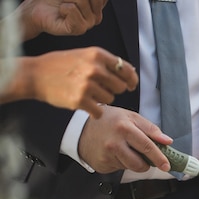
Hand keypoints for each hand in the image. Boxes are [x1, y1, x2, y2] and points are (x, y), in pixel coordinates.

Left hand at [17, 0, 106, 39]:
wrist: (37, 9)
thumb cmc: (53, 0)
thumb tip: (77, 4)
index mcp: (97, 6)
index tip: (73, 0)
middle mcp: (97, 16)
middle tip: (67, 1)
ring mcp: (89, 24)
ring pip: (81, 0)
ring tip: (63, 6)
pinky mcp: (79, 29)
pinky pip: (72, 9)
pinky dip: (63, 8)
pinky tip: (62, 13)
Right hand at [22, 47, 137, 117]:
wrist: (35, 75)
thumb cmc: (61, 65)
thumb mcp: (84, 55)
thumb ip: (106, 62)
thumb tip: (131, 72)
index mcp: (97, 54)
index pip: (126, 69)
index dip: (131, 80)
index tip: (131, 86)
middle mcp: (94, 68)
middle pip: (120, 87)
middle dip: (113, 90)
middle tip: (99, 89)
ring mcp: (87, 85)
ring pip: (110, 99)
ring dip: (101, 100)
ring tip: (86, 93)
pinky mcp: (80, 100)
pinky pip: (99, 111)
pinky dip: (94, 112)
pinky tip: (85, 105)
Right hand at [78, 105, 172, 173]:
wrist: (80, 127)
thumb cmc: (109, 121)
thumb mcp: (130, 117)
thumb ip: (151, 129)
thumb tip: (167, 141)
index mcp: (124, 128)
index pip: (147, 146)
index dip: (159, 158)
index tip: (166, 165)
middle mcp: (114, 143)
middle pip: (139, 163)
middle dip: (147, 164)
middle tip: (147, 159)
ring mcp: (106, 155)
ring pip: (130, 167)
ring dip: (134, 162)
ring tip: (126, 150)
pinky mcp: (102, 164)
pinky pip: (120, 168)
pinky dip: (122, 163)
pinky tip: (115, 153)